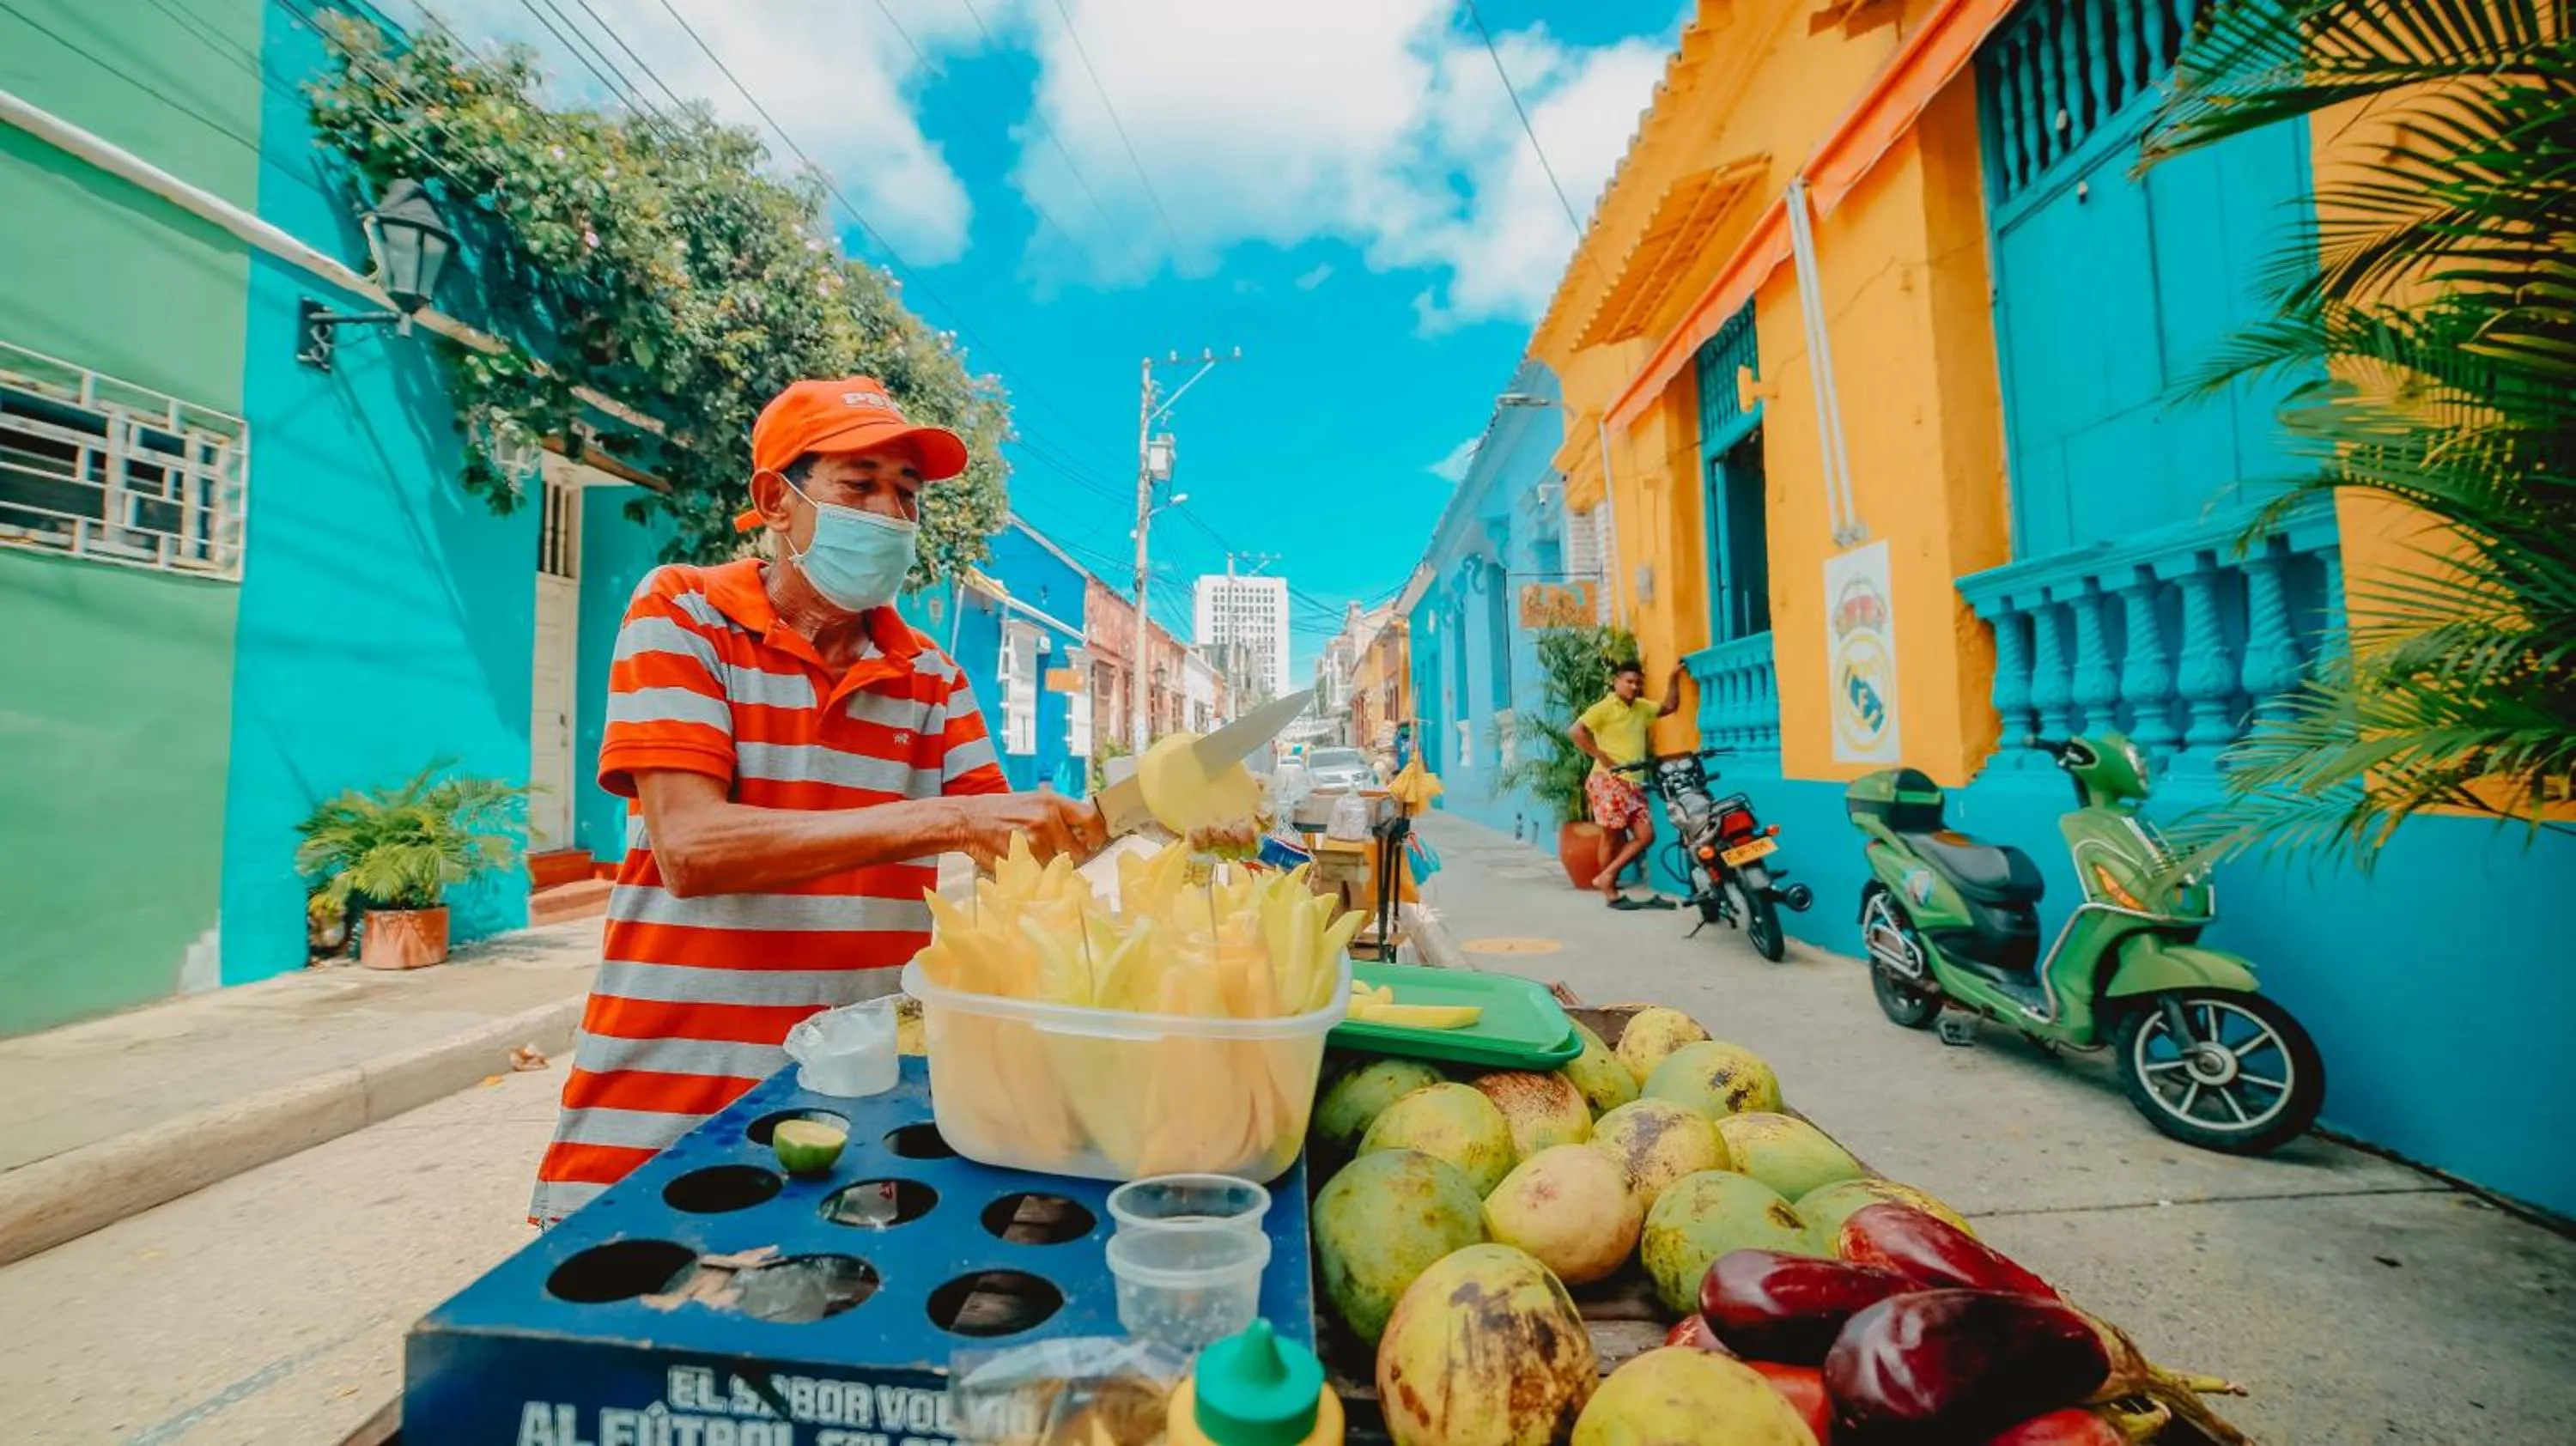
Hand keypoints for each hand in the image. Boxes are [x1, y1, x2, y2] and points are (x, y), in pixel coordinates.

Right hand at [948, 791, 1109, 870]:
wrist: (968, 819)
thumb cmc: (1001, 811)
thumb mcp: (1034, 801)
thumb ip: (1059, 814)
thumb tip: (1085, 831)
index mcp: (1053, 802)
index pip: (1091, 818)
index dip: (1097, 835)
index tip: (1094, 842)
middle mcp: (1047, 819)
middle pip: (1078, 850)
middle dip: (1071, 856)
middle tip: (1057, 852)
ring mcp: (1035, 840)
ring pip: (1057, 865)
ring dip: (1049, 864)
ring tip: (1031, 852)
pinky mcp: (1023, 859)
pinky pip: (1040, 873)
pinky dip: (1034, 872)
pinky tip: (1021, 859)